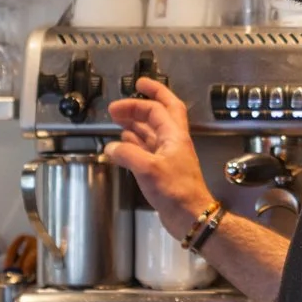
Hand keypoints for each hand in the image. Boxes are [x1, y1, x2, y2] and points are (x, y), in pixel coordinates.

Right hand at [104, 79, 215, 237]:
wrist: (190, 216)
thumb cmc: (175, 190)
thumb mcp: (148, 168)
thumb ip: (127, 153)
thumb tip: (111, 147)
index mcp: (175, 136)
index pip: (161, 107)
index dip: (148, 95)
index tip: (135, 85)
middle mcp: (173, 142)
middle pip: (157, 117)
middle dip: (139, 108)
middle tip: (118, 108)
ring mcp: (168, 156)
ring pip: (151, 133)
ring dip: (135, 125)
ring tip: (117, 121)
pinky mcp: (162, 170)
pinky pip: (146, 150)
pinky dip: (133, 144)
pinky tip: (122, 144)